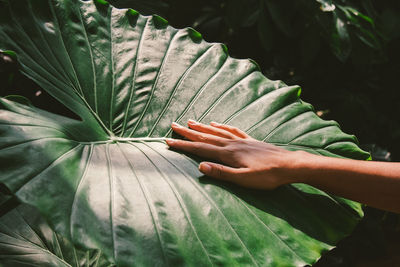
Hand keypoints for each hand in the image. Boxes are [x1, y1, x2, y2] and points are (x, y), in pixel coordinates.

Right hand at [166, 120, 304, 188]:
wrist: (290, 165)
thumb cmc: (268, 176)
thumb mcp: (244, 179)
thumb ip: (222, 173)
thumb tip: (201, 167)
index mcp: (228, 154)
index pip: (200, 148)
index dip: (183, 145)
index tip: (168, 141)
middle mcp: (232, 144)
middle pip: (205, 136)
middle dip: (188, 132)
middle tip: (173, 125)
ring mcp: (241, 140)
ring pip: (216, 131)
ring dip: (201, 126)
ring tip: (190, 121)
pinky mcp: (250, 140)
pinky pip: (232, 130)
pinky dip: (221, 126)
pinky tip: (216, 123)